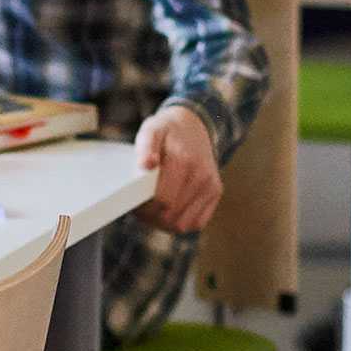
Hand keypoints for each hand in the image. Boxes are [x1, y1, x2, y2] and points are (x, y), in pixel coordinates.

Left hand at [135, 106, 221, 234]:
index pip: (163, 200)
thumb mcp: (152, 130)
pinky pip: (196, 223)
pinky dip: (180, 223)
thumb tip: (146, 165)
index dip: (144, 207)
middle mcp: (202, 175)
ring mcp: (211, 186)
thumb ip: (146, 147)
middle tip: (139, 208)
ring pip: (183, 225)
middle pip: (171, 216)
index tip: (134, 201)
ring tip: (152, 210)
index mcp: (184, 160)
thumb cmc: (166, 131)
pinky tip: (168, 212)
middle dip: (151, 217)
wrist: (193, 125)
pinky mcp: (215, 193)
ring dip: (164, 223)